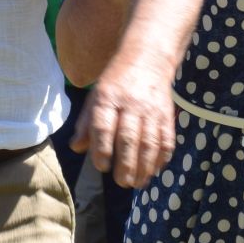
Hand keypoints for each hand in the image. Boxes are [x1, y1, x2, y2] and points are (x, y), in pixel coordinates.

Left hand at [69, 55, 178, 187]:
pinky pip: (167, 139)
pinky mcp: (167, 115)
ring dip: (144, 166)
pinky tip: (154, 170)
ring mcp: (151, 110)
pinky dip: (161, 158)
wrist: (148, 59)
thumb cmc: (116, 83)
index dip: (102, 148)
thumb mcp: (95, 96)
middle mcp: (130, 104)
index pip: (103, 126)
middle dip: (126, 163)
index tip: (102, 166)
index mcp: (107, 98)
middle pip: (129, 137)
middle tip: (122, 182)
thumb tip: (77, 148)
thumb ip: (86, 123)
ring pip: (150, 142)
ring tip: (137, 183)